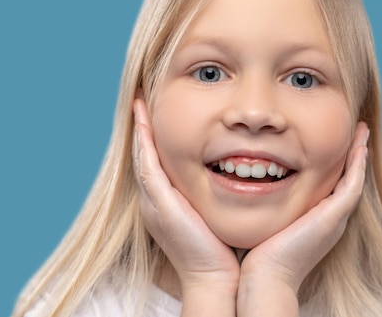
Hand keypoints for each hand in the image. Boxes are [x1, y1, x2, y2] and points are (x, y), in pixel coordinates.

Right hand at [132, 93, 239, 302]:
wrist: (218, 280)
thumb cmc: (225, 252)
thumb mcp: (218, 215)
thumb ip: (221, 194)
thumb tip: (240, 175)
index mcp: (168, 205)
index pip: (159, 164)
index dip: (156, 139)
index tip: (160, 114)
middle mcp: (156, 202)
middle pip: (145, 156)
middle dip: (143, 129)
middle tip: (142, 101)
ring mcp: (154, 202)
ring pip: (142, 156)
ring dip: (141, 128)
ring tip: (140, 102)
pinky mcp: (159, 203)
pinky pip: (147, 164)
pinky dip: (144, 141)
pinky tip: (145, 119)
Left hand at [237, 122, 368, 314]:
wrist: (264, 278)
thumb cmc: (255, 254)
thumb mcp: (259, 218)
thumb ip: (257, 200)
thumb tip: (237, 180)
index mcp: (312, 219)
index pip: (327, 184)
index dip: (332, 162)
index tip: (329, 139)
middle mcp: (328, 218)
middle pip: (346, 179)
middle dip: (351, 155)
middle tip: (356, 131)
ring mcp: (334, 218)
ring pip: (354, 178)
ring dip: (358, 154)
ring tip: (361, 131)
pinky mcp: (335, 217)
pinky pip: (353, 185)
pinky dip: (358, 165)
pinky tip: (358, 146)